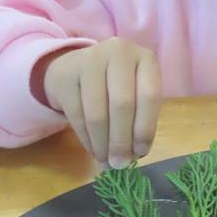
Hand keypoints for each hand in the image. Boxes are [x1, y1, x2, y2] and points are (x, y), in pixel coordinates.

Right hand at [33, 39, 161, 167]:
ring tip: (106, 162)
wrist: (76, 65)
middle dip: (121, 140)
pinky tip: (94, 150)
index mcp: (145, 58)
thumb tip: (133, 156)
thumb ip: (139, 118)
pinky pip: (77, 115)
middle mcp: (119, 52)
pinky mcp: (67, 74)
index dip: (145, 127)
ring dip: (102, 143)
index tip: (141, 153)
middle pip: (122, 103)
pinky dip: (87, 138)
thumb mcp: (136, 91)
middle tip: (120, 164)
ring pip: (97, 112)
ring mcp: (90, 60)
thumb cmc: (116, 84)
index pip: (149, 95)